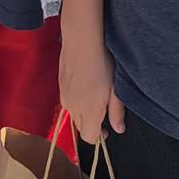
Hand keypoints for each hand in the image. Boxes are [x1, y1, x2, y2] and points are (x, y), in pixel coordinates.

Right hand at [59, 30, 124, 144]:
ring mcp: (64, 97)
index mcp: (88, 111)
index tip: (106, 128)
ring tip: (94, 94)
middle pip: (80, 127)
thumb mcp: (116, 88)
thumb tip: (119, 129)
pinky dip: (76, 100)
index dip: (99, 136)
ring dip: (83, 112)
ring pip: (73, 114)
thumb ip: (116, 112)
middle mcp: (73, 108)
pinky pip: (68, 102)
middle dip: (91, 124)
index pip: (89, 137)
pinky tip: (85, 85)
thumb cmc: (102, 63)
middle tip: (103, 109)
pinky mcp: (60, 87)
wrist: (81, 41)